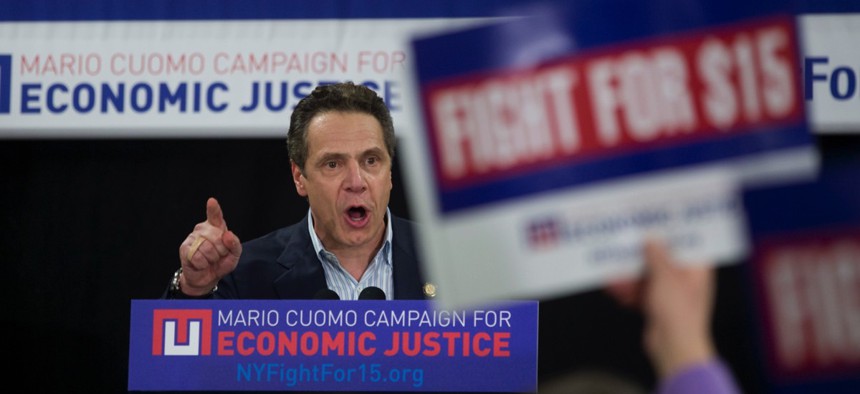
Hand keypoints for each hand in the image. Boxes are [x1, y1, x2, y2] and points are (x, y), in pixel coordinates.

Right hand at [178, 197, 241, 295]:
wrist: (207, 278)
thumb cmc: (220, 262)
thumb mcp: (234, 255)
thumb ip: (235, 244)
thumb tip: (227, 235)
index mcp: (216, 227)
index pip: (215, 216)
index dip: (214, 209)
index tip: (211, 201)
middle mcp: (202, 229)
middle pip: (217, 237)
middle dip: (221, 251)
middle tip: (218, 255)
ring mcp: (192, 237)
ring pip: (207, 248)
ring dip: (212, 259)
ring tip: (209, 260)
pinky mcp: (184, 248)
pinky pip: (198, 257)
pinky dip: (203, 264)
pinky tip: (201, 264)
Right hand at [606, 238, 715, 378]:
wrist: (674, 348)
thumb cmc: (678, 313)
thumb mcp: (666, 277)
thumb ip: (657, 255)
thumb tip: (650, 239)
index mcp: (697, 269)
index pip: (686, 243)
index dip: (670, 232)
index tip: (654, 220)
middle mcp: (687, 278)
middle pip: (662, 258)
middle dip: (641, 255)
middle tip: (625, 243)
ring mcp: (672, 293)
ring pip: (648, 276)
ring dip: (630, 275)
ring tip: (613, 273)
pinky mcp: (659, 306)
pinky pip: (642, 292)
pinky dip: (629, 290)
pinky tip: (614, 288)